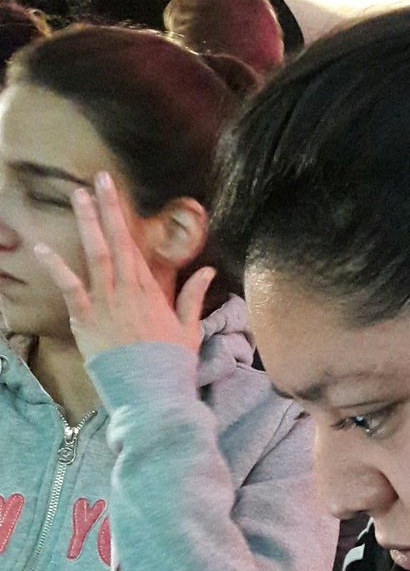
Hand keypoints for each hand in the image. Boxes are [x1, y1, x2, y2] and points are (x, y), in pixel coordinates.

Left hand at [34, 170, 214, 362]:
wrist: (152, 390)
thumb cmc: (171, 363)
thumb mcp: (189, 328)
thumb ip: (194, 296)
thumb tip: (207, 270)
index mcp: (151, 291)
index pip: (134, 246)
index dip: (124, 217)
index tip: (116, 193)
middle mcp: (128, 290)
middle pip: (116, 241)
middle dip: (108, 208)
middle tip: (98, 179)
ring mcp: (106, 302)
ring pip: (95, 255)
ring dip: (87, 224)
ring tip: (78, 196)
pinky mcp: (87, 319)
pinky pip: (69, 288)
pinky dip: (56, 267)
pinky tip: (41, 247)